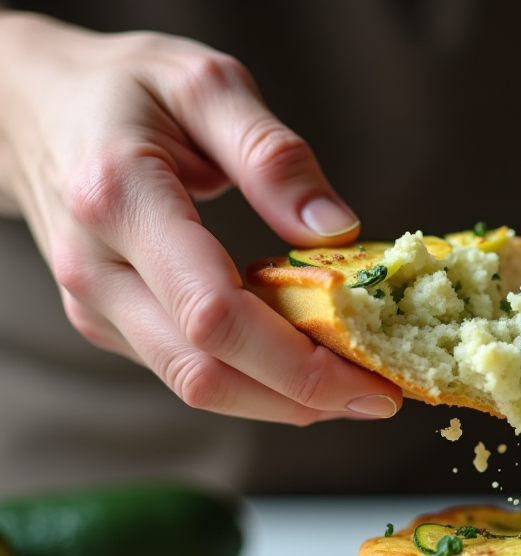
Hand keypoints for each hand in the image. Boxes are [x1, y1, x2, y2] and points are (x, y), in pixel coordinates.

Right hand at [0, 13, 403, 422]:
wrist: (32, 108)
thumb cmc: (123, 90)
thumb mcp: (205, 84)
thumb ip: (272, 154)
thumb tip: (335, 228)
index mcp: (120, 199)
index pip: (212, 312)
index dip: (298, 362)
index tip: (371, 377)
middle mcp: (98, 269)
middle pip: (206, 371)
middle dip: (302, 397)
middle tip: (382, 397)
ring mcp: (97, 305)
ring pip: (196, 385)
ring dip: (282, 401)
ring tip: (356, 389)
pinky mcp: (109, 322)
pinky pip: (188, 369)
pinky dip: (254, 381)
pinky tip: (307, 366)